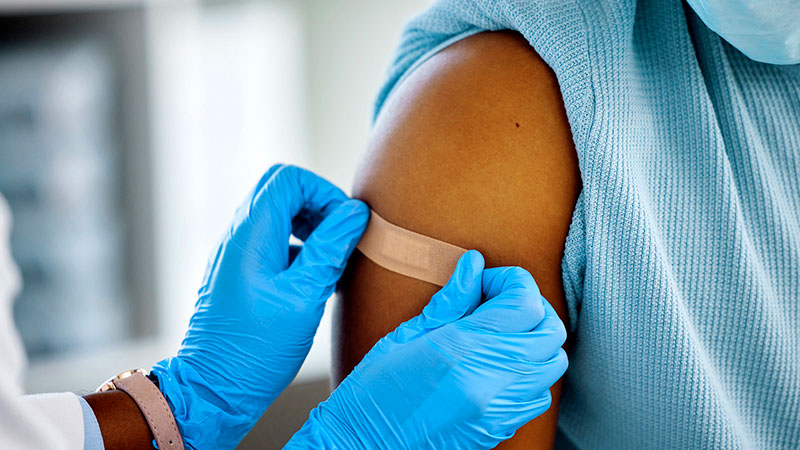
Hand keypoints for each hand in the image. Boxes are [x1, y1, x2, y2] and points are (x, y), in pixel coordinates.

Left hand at [151, 164, 368, 449]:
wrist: (214, 389)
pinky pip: (270, 241)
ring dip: (308, 226)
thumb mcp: (306, 296)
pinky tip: (315, 279)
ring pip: (276, 215)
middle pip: (281, 191)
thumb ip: (330, 249)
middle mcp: (238, 236)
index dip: (323, 192)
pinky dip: (296, 247)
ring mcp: (235, 255)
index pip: (289, 180)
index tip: (345, 224)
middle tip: (340, 237)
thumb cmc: (257, 348)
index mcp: (251, 234)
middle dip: (317, 205)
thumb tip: (355, 213)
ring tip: (331, 259)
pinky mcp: (239, 274)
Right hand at [286, 250, 567, 448]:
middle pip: (551, 331)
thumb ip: (450, 300)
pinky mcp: (500, 429)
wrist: (363, 448)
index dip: (512, 280)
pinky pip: (540, 394)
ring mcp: (500, 410)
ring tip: (500, 334)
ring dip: (535, 340)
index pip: (525, 302)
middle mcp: (491, 382)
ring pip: (553, 363)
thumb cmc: (374, 391)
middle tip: (496, 302)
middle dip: (530, 306)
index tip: (485, 281)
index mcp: (463, 350)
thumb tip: (475, 265)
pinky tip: (498, 365)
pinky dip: (530, 373)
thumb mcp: (405, 336)